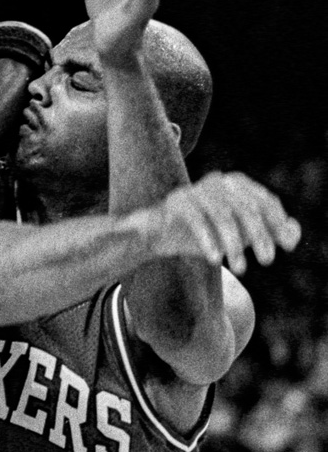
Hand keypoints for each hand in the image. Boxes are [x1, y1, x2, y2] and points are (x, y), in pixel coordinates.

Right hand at [146, 172, 300, 273]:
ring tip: (240, 269)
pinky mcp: (177, 202)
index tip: (287, 248)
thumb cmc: (201, 235)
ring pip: (223, 215)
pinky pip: (197, 221)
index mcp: (237, 184)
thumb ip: (266, 233)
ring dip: (234, 245)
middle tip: (268, 261)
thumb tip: (294, 236)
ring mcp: (196, 190)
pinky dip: (208, 241)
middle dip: (260, 236)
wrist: (158, 234)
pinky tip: (214, 260)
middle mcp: (219, 182)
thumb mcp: (237, 236)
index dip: (278, 223)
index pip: (265, 201)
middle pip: (247, 208)